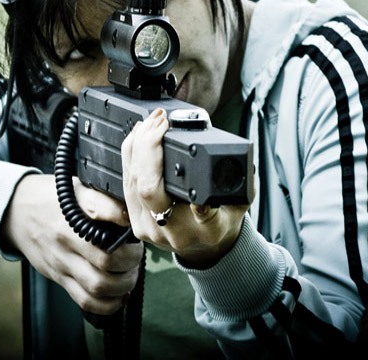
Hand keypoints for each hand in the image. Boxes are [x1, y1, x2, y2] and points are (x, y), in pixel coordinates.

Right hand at [0, 173, 143, 314]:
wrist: (16, 212)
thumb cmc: (49, 198)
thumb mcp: (75, 188)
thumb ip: (102, 200)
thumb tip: (130, 214)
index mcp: (72, 214)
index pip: (103, 216)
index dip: (126, 222)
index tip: (134, 227)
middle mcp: (66, 241)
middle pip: (106, 262)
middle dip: (131, 262)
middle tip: (136, 255)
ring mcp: (62, 263)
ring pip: (98, 287)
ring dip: (124, 285)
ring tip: (130, 274)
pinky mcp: (59, 278)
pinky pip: (85, 301)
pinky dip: (108, 303)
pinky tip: (118, 294)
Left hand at [121, 108, 250, 268]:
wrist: (204, 246)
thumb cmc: (222, 217)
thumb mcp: (240, 201)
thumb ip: (242, 181)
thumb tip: (242, 158)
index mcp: (209, 230)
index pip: (202, 216)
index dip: (198, 203)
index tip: (196, 186)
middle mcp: (177, 232)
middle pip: (149, 190)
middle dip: (149, 148)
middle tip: (160, 122)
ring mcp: (151, 229)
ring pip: (133, 183)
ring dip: (138, 146)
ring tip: (150, 121)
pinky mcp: (135, 222)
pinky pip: (125, 184)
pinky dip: (130, 155)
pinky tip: (138, 136)